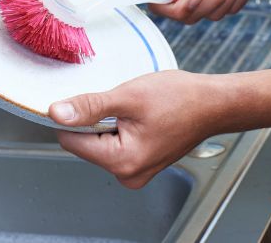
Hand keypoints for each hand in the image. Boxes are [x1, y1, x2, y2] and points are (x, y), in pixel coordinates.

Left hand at [48, 70, 228, 188]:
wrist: (214, 103)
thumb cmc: (182, 99)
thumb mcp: (130, 96)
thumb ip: (90, 106)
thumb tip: (56, 113)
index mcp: (122, 161)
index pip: (72, 141)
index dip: (77, 116)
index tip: (97, 101)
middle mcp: (128, 174)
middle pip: (87, 144)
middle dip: (99, 120)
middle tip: (126, 105)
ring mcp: (136, 172)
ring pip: (102, 143)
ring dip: (112, 122)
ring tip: (138, 111)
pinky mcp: (142, 164)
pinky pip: (117, 144)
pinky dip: (123, 127)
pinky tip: (143, 117)